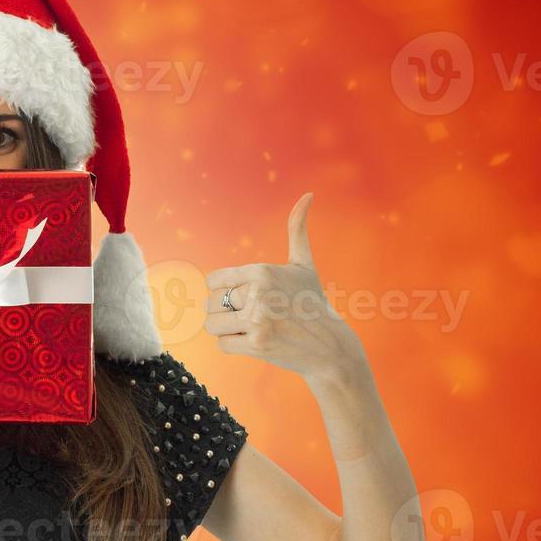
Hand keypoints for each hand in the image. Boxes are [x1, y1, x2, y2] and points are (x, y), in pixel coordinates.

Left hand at [203, 193, 364, 380]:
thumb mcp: (304, 264)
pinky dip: (234, 346)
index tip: (245, 297)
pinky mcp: (258, 344)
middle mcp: (258, 292)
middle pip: (211, 303)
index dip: (225, 291)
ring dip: (227, 330)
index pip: (213, 281)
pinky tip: (256, 342)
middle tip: (255, 316)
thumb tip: (308, 194)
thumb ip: (297, 229)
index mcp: (262, 271)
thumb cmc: (312, 302)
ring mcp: (258, 319)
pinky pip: (222, 345)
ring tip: (252, 328)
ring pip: (212, 325)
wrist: (330, 347)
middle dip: (227, 313)